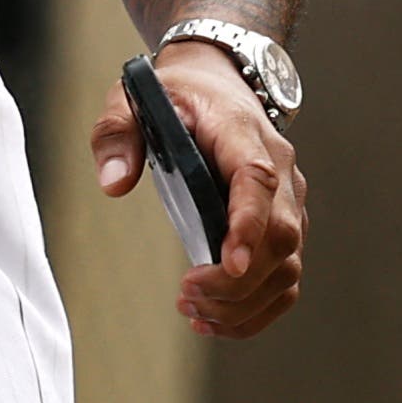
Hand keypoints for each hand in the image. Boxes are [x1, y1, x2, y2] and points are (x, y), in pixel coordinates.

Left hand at [94, 44, 306, 337]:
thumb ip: (117, 134)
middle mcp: (280, 171)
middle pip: (280, 236)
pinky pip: (285, 276)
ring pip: (288, 265)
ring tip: (192, 311)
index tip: (226, 264)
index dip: (247, 225)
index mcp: (243, 135)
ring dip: (244, 300)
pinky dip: (256, 306)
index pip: (257, 181)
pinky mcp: (284, 224)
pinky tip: (213, 319)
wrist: (219, 82)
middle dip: (237, 280)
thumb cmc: (176, 94)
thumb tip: (112, 183)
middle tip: (186, 296)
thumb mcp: (134, 98)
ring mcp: (288, 201)